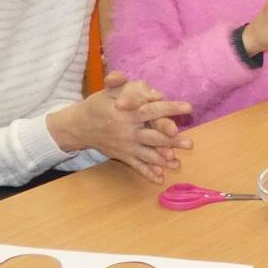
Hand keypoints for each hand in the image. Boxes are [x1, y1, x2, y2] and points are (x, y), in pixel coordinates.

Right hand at [49, 72, 191, 183]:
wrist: (78, 126)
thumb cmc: (97, 105)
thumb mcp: (109, 92)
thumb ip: (128, 87)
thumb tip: (150, 89)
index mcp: (127, 113)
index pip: (152, 110)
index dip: (170, 108)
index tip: (188, 107)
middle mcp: (128, 131)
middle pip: (154, 136)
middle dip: (172, 141)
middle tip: (190, 143)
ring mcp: (125, 146)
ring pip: (148, 154)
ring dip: (164, 160)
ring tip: (178, 164)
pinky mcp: (122, 156)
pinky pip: (137, 166)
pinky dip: (148, 173)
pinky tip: (160, 179)